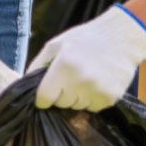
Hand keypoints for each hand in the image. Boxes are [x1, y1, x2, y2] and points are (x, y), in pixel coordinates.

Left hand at [30, 4, 145, 110]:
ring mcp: (97, 92)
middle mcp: (80, 81)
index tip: (45, 92)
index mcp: (63, 66)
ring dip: (76, 96)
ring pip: (76, 107)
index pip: (44, 98)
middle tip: (69, 76)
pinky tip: (97, 81)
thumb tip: (25, 85)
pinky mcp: (111, 99)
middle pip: (60, 103)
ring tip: (84, 76)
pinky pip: (92, 107)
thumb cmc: (84, 39)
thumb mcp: (55, 45)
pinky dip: (91, 98)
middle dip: (60, 94)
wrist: (121, 38)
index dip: (42, 97)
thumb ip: (37, 65)